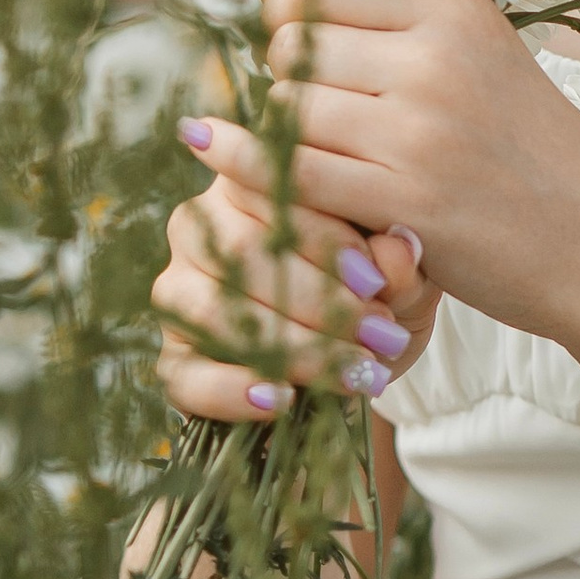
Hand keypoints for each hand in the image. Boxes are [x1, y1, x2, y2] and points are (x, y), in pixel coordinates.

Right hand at [151, 172, 439, 426]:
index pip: (272, 194)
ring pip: (215, 311)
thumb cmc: (384, 289)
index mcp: (253, 178)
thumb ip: (401, 257)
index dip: (324, 240)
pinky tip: (281, 399)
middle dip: (315, 299)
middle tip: (378, 332)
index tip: (376, 282)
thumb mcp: (405, 269)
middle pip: (241, 252)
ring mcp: (179, 289)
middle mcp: (201, 225)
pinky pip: (187, 375)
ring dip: (291, 346)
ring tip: (355, 371)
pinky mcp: (173, 356)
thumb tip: (399, 250)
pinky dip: (232, 391)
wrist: (364, 352)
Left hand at [173, 0, 579, 350]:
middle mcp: (439, 59)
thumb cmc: (531, 157)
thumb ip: (390, 25)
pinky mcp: (405, 199)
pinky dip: (258, 168)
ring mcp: (421, 130)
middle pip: (295, 45)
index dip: (292, 17)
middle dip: (289, 81)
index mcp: (458, 13)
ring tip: (324, 158)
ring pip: (287, 106)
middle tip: (323, 118)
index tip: (303, 50)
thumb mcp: (480, 61)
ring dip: (284, 135)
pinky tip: (246, 165)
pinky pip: (292, 168)